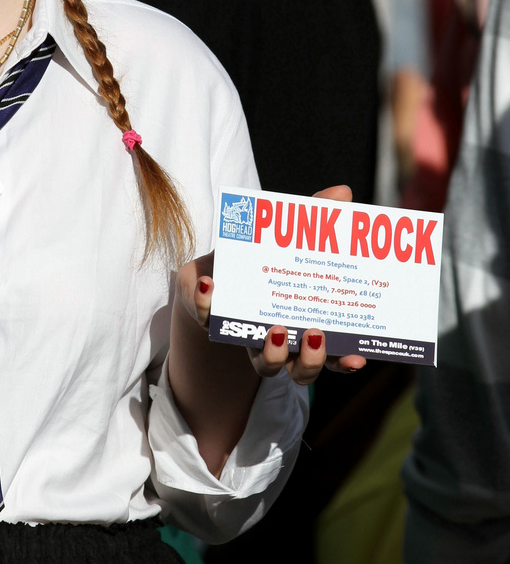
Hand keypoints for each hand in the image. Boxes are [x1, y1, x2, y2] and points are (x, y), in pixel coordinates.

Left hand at [177, 184, 366, 384]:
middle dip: (309, 360)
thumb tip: (343, 193)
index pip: (332, 354)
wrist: (214, 269)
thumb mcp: (288, 236)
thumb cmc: (261, 257)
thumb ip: (314, 217)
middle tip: (313, 334)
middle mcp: (278, 341)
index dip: (345, 360)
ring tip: (274, 329)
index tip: (358, 356)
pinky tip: (210, 285)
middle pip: (300, 370)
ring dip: (270, 353)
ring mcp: (244, 335)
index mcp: (302, 324)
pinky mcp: (209, 315)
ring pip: (263, 365)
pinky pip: (206, 317)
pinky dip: (206, 302)